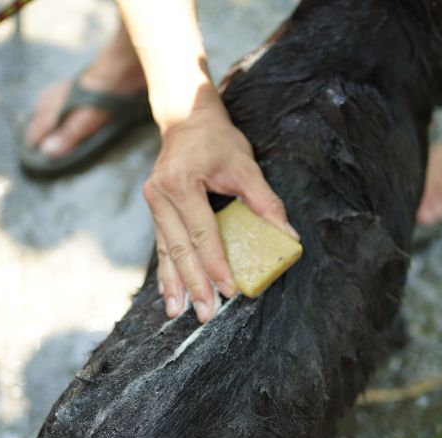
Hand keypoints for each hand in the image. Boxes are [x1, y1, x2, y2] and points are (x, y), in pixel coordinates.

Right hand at [143, 98, 297, 322]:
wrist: (186, 119)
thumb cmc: (217, 141)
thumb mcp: (245, 166)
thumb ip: (265, 202)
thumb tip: (287, 238)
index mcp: (181, 183)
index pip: (202, 232)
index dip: (216, 264)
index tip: (230, 290)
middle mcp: (161, 195)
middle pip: (180, 249)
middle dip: (194, 284)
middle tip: (206, 314)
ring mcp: (153, 204)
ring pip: (166, 252)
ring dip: (175, 284)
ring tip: (178, 312)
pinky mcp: (155, 210)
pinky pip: (162, 246)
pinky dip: (166, 271)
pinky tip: (169, 293)